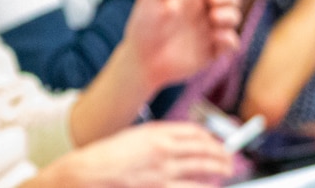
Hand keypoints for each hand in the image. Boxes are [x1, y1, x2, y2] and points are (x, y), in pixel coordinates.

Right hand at [38, 122, 232, 186]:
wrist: (85, 175)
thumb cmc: (101, 157)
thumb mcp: (130, 137)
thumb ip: (154, 138)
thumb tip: (176, 143)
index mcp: (154, 133)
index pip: (194, 132)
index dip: (210, 137)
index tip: (215, 141)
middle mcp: (163, 150)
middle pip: (205, 149)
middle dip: (222, 154)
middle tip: (229, 158)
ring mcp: (164, 172)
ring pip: (204, 170)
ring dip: (220, 170)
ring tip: (227, 172)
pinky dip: (205, 187)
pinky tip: (211, 187)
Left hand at [124, 0, 242, 87]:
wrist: (140, 60)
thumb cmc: (142, 28)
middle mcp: (204, 14)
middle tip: (212, 1)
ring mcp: (209, 33)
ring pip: (234, 18)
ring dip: (230, 15)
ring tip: (213, 18)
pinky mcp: (212, 52)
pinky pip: (232, 44)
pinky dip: (230, 39)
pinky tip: (216, 37)